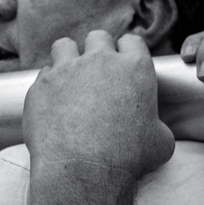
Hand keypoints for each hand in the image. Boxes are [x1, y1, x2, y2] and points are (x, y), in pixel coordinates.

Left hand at [23, 32, 173, 178]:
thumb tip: (153, 128)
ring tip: (72, 77)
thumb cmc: (129, 156)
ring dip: (70, 57)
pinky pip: (45, 73)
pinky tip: (56, 101)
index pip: (132, 41)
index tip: (126, 64)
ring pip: (65, 45)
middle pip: (98, 37)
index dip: (129, 51)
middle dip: (99, 49)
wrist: (85, 168)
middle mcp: (101, 61)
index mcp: (136, 69)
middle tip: (100, 71)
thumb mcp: (161, 141)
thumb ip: (156, 123)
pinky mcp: (41, 84)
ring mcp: (68, 69)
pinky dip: (50, 83)